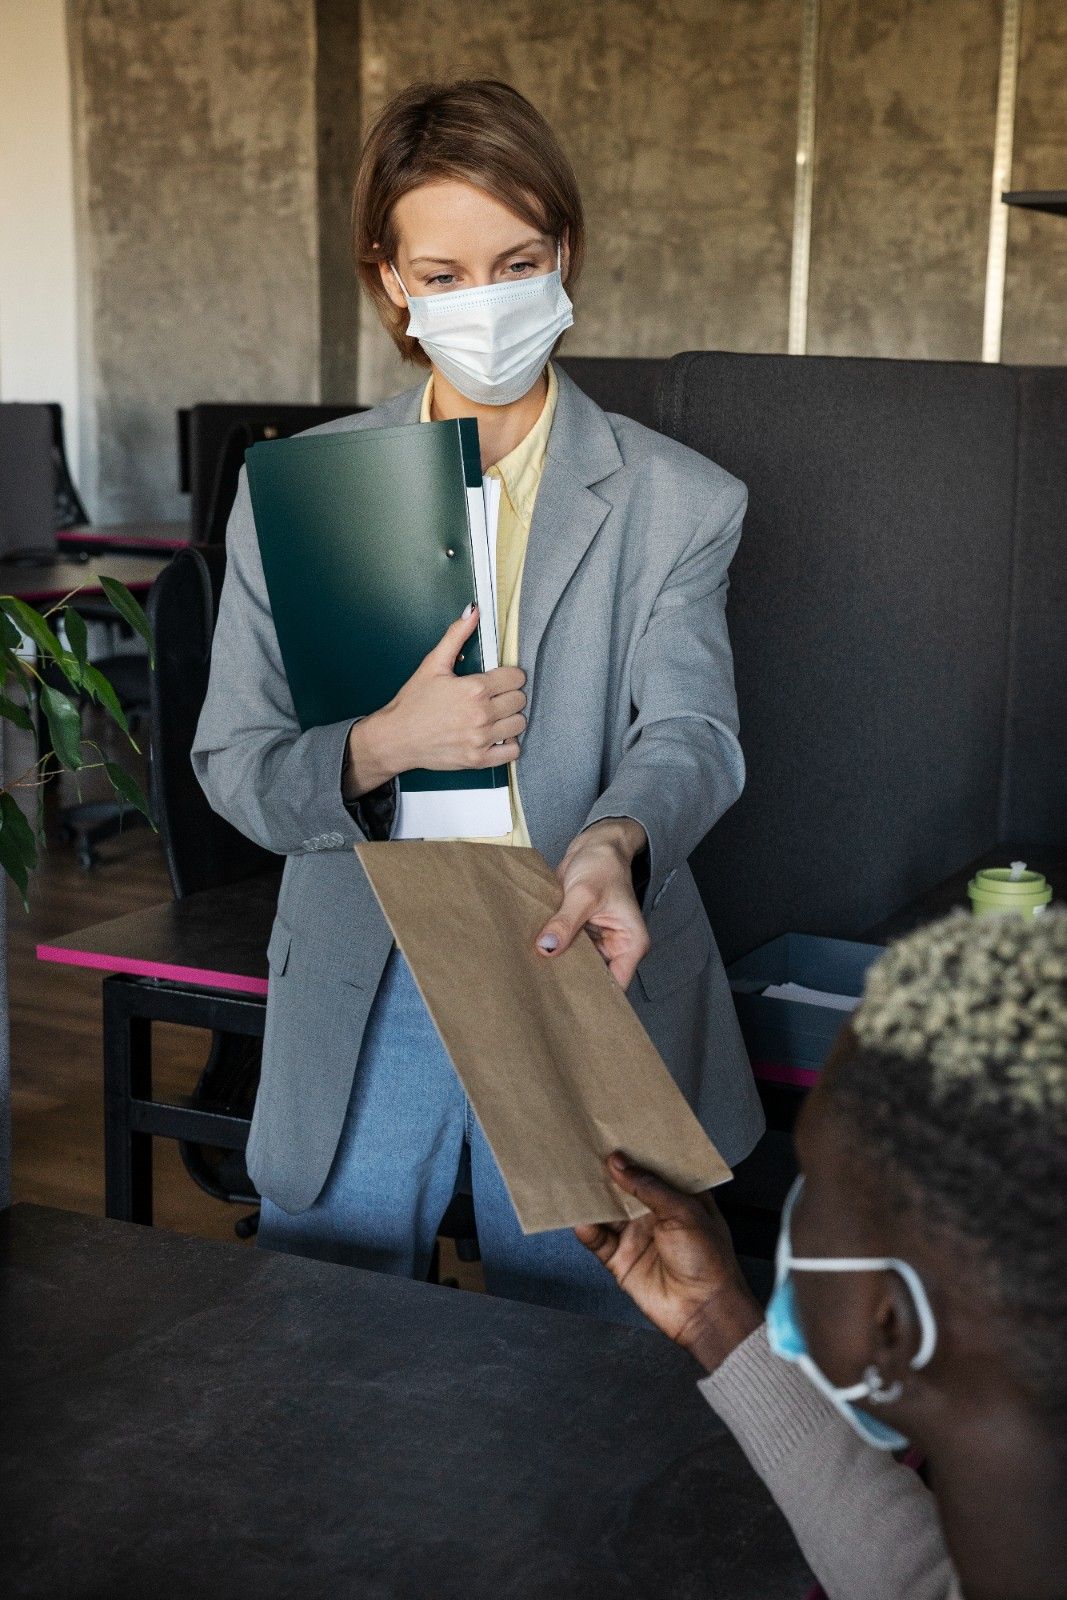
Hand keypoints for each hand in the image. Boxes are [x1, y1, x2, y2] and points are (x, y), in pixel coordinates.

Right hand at [344, 605, 526, 792]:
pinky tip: (495, 735)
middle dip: (509, 695)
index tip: (498, 680)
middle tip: (493, 697)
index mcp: (474, 689)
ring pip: (519, 724)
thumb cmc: (412, 703)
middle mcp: (482, 714)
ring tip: (493, 715)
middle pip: (520, 700)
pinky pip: (512, 751)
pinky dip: (508, 743)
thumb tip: (473, 611)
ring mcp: (481, 739)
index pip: (516, 678)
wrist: (395, 738)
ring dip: (510, 718)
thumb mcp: (433, 664)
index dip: (508, 676)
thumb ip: (456, 636)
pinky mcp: (479, 759)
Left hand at [535, 819, 649, 987]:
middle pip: (594, 977)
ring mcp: (595, 942)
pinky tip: (533, 958)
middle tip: (545, 990)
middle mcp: (615, 947)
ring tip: (536, 976)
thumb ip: (566, 922)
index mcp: (630, 944)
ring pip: (576, 965)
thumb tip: (547, 948)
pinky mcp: (578, 934)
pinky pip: (564, 950)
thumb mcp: (584, 893)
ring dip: (558, 966)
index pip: (616, 984)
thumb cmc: (603, 865)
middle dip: (572, 982)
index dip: (595, 995)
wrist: (594, 845)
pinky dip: (551, 951)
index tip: (568, 1001)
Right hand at [576, 1153, 761, 1370]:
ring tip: (574, 1179)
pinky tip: (582, 1219)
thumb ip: (648, 1186)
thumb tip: (618, 1162)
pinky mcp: (620, 1260)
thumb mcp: (683, 1211)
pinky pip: (598, 1240)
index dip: (635, 1152)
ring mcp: (635, 1236)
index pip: (652, 1169)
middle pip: (624, 1187)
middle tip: (585, 1149)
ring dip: (592, 1198)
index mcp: (678, 1197)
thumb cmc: (708, 1258)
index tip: (614, 1130)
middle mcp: (654, 1214)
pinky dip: (587, 1229)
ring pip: (606, 1211)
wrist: (703, 1310)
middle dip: (607, 1172)